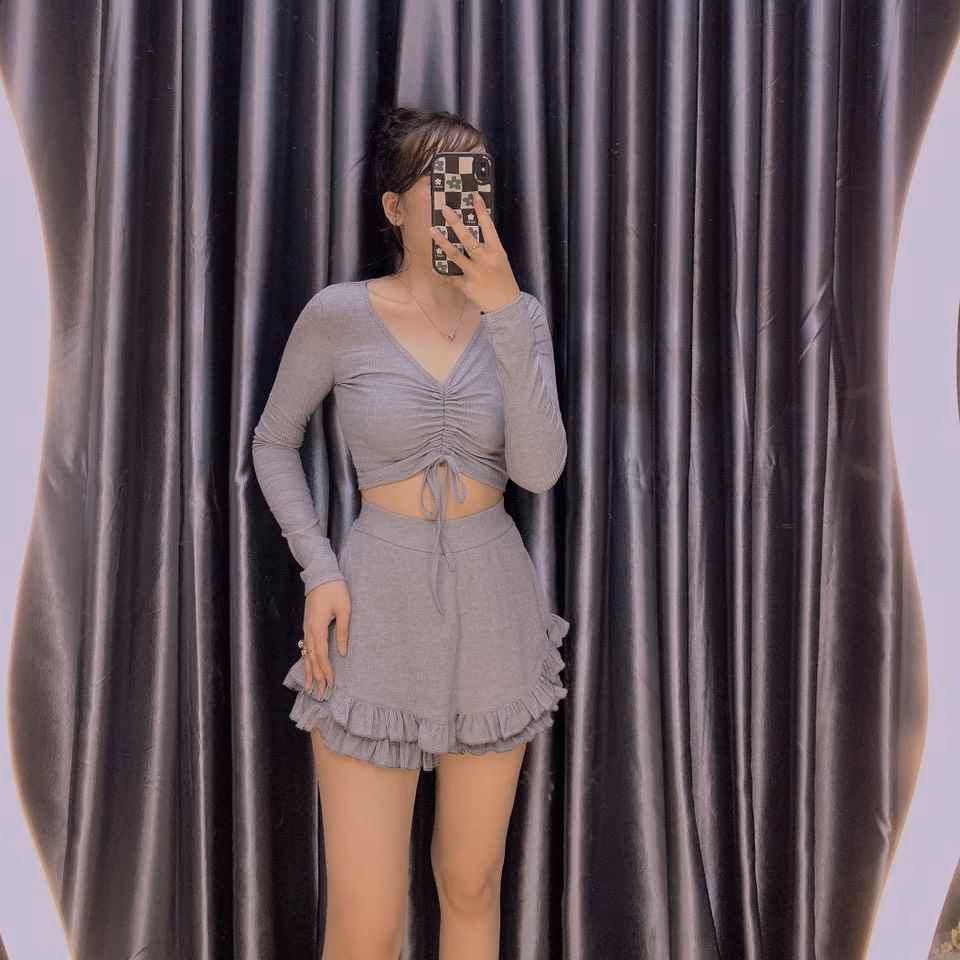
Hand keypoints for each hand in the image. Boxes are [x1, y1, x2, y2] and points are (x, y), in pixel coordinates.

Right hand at [300, 579, 350, 695]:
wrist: (321, 575)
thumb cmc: (335, 590)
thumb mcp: (344, 609)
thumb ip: (343, 631)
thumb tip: (342, 652)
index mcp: (318, 628)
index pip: (322, 655)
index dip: (326, 671)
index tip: (331, 685)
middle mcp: (309, 631)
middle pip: (312, 659)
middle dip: (316, 677)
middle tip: (320, 694)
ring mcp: (306, 628)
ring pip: (306, 654)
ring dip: (309, 672)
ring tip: (308, 687)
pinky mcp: (307, 625)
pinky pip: (305, 647)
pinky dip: (306, 660)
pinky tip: (307, 667)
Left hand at [431, 191, 521, 312]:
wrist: (506, 304)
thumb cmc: (503, 279)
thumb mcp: (501, 259)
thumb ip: (488, 246)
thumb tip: (471, 231)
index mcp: (497, 252)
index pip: (489, 227)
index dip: (482, 211)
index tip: (474, 196)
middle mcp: (485, 260)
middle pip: (468, 238)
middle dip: (455, 222)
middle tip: (445, 209)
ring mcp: (475, 273)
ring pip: (455, 255)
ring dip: (442, 242)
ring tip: (432, 230)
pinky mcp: (467, 286)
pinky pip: (451, 277)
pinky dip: (441, 272)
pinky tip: (433, 266)